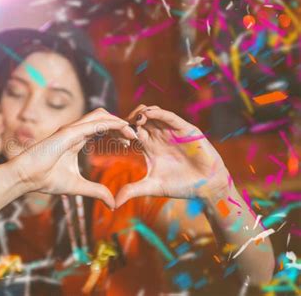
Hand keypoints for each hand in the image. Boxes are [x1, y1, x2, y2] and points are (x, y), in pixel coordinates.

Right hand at [9, 108, 137, 208]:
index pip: (101, 128)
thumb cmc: (46, 179)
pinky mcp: (69, 132)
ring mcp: (71, 129)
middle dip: (121, 124)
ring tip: (133, 133)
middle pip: (104, 118)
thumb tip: (113, 203)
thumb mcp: (78, 186)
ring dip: (119, 121)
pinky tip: (123, 130)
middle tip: (136, 137)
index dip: (117, 132)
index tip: (130, 143)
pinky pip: (94, 123)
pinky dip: (111, 123)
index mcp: (77, 139)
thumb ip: (96, 191)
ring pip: (101, 115)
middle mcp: (75, 131)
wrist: (26, 177)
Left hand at [115, 105, 230, 207]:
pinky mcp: (185, 129)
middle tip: (119, 123)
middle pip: (139, 119)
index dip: (121, 130)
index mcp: (149, 146)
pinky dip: (158, 113)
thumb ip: (132, 191)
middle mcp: (159, 136)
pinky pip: (169, 117)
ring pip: (153, 113)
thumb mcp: (152, 187)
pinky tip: (147, 115)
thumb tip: (113, 204)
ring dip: (141, 113)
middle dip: (128, 118)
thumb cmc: (180, 186)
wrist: (206, 187)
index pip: (131, 131)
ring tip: (133, 119)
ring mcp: (171, 131)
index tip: (110, 135)